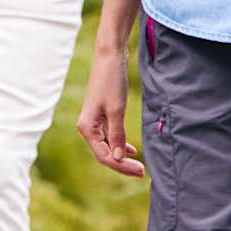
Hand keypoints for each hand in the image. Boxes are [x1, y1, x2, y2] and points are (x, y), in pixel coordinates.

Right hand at [76, 40, 144, 177]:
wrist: (110, 58)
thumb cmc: (111, 81)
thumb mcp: (117, 110)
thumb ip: (118, 135)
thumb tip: (119, 158)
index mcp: (87, 128)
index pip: (105, 156)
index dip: (122, 166)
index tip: (141, 170)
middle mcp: (87, 127)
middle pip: (105, 154)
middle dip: (123, 164)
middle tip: (143, 172)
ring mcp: (94, 122)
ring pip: (108, 147)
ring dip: (122, 156)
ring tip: (139, 165)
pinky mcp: (101, 116)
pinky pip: (109, 137)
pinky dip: (120, 144)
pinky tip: (132, 150)